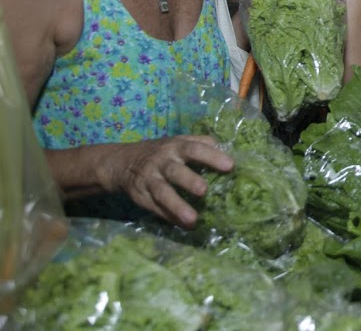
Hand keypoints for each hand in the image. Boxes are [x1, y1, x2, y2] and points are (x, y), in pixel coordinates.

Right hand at [103, 136, 233, 228]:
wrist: (122, 162)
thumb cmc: (162, 152)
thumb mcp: (178, 141)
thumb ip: (201, 143)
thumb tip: (226, 150)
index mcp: (175, 146)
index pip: (194, 148)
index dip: (211, 156)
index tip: (230, 166)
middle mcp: (162, 162)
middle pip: (175, 171)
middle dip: (189, 181)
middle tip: (204, 191)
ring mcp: (149, 180)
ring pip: (162, 193)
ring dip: (177, 206)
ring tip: (192, 219)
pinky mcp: (140, 196)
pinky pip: (155, 208)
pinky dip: (169, 218)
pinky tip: (184, 226)